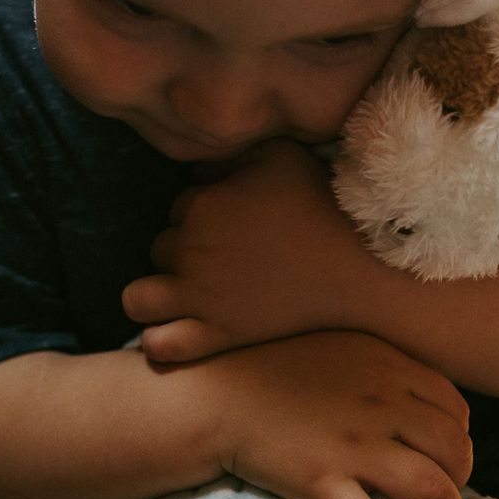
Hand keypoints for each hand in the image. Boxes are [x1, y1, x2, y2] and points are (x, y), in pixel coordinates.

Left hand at [122, 139, 375, 361]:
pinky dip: (158, 340)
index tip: (235, 221)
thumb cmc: (323, 204)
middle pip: (159, 248)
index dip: (203, 211)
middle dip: (182, 250)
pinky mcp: (218, 334)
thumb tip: (197, 171)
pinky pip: (162, 344)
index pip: (179, 207)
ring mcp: (200, 297)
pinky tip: (172, 331)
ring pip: (140, 297)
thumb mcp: (280, 155)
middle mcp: (191, 250)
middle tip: (224, 256)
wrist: (359, 262)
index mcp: (202, 205)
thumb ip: (231, 154)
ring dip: (154, 293)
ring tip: (183, 294)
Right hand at [182, 330, 471, 498]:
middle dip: (458, 478)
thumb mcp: (343, 349)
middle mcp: (382, 404)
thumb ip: (387, 370)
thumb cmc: (276, 369)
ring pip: (433, 490)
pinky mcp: (323, 483)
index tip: (440, 456)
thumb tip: (425, 408)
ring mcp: (354, 446)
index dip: (456, 439)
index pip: (455, 410)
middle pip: (455, 450)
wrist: (217, 393)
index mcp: (389, 366)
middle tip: (439, 493)